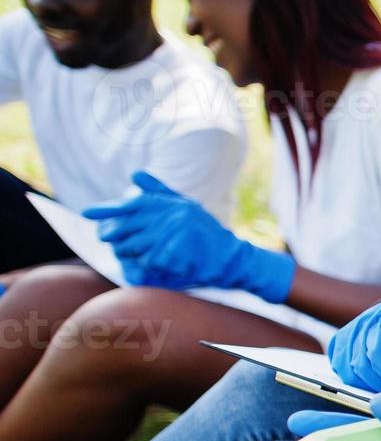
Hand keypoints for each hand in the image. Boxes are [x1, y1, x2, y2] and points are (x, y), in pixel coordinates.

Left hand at [83, 171, 295, 301]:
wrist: (233, 258)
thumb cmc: (207, 233)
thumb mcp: (186, 207)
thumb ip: (159, 192)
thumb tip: (135, 174)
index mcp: (171, 204)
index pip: (132, 204)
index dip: (108, 209)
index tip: (87, 213)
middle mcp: (172, 215)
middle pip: (127, 227)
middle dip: (115, 236)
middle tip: (108, 240)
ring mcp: (175, 234)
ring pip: (134, 246)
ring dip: (128, 253)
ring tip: (130, 255)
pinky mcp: (177, 252)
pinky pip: (149, 261)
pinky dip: (146, 266)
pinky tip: (150, 267)